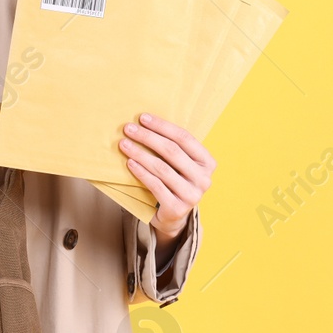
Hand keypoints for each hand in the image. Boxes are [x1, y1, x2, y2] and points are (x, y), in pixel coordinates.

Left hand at [119, 112, 215, 244]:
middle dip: (148, 137)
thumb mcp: (180, 164)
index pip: (184, 138)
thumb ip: (172, 147)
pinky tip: (130, 163)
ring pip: (161, 168)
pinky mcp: (177, 208)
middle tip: (129, 129)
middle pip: (172, 151)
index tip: (142, 118)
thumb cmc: (174, 181)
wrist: (173, 215)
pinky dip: (141, 172)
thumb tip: (145, 123)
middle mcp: (204, 179)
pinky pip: (155, 185)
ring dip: (140, 154)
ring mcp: (192, 195)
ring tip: (124, 144)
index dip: (162, 126)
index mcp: (208, 162)